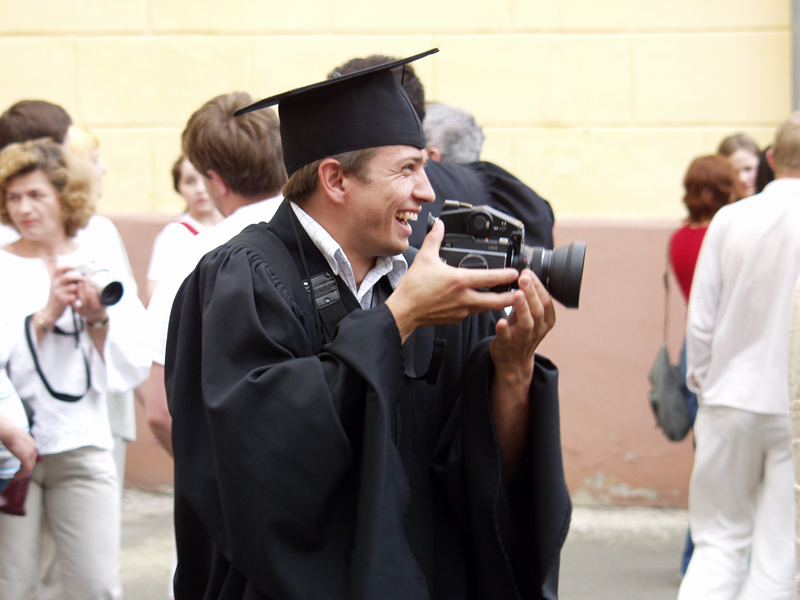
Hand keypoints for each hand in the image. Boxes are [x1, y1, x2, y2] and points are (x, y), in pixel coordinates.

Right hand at [4, 428, 37, 479]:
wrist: (9, 432)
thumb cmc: (8, 433)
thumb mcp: (15, 437)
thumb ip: (16, 442)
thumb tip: (10, 442)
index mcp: (31, 443)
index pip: (32, 455)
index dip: (27, 462)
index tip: (20, 467)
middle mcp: (33, 448)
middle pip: (32, 461)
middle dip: (25, 469)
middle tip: (18, 474)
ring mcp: (31, 453)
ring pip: (30, 467)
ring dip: (23, 473)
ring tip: (16, 477)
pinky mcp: (26, 457)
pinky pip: (26, 469)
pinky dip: (22, 474)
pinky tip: (16, 477)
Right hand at [39, 265, 82, 326]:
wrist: (50, 311)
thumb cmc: (58, 297)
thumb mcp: (58, 287)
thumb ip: (65, 280)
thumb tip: (79, 274)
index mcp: (54, 280)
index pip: (59, 269)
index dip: (67, 266)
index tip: (76, 267)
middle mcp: (55, 284)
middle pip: (68, 277)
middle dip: (78, 277)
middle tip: (83, 279)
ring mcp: (58, 292)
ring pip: (73, 286)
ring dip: (79, 289)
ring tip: (81, 291)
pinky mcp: (62, 299)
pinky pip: (74, 295)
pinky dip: (78, 296)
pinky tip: (78, 298)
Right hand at [385, 219, 519, 341]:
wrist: (404, 312)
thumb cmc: (414, 288)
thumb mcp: (424, 258)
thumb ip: (434, 239)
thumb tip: (439, 225)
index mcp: (460, 281)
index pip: (491, 278)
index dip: (507, 275)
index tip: (516, 272)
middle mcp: (465, 298)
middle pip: (497, 300)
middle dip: (512, 297)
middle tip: (522, 292)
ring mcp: (461, 311)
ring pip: (487, 308)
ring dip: (498, 303)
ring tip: (506, 297)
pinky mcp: (456, 319)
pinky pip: (473, 313)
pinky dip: (480, 308)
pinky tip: (479, 302)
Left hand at [490, 268, 555, 380]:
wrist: (513, 361)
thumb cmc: (520, 332)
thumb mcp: (529, 315)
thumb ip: (529, 298)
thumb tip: (526, 275)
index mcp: (546, 321)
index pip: (546, 301)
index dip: (539, 286)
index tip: (529, 272)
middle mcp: (537, 329)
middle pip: (538, 310)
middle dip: (532, 292)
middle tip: (524, 278)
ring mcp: (523, 338)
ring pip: (527, 323)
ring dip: (523, 308)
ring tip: (517, 294)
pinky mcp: (508, 345)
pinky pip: (507, 337)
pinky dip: (504, 329)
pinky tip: (500, 320)